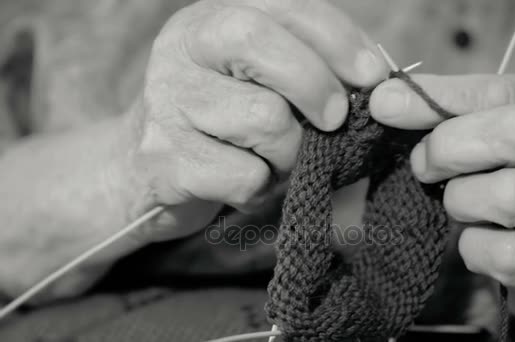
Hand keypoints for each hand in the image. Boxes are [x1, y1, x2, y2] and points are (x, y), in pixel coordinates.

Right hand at [126, 0, 386, 241]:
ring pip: (264, 120)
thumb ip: (307, 67)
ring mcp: (166, 102)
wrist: (140, 170)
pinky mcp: (163, 159)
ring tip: (275, 160)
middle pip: (259, 44)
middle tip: (334, 120)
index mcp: (210, 19)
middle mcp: (181, 49)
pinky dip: (262, 189)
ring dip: (290, 153)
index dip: (337, 38)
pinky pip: (246, 177)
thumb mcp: (255, 80)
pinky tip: (246, 184)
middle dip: (315, 85)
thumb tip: (374, 78)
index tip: (372, 75)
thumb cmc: (220, 122)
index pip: (283, 6)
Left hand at [369, 74, 514, 325]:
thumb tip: (384, 98)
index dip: (436, 100)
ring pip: (507, 195)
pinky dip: (475, 247)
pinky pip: (503, 254)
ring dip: (461, 201)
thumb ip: (443, 107)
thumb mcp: (491, 126)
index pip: (501, 93)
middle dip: (449, 149)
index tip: (386, 106)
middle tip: (426, 166)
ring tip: (463, 202)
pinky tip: (481, 237)